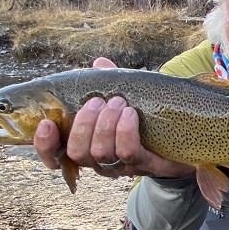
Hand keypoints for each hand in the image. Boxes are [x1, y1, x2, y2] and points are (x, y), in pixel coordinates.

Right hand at [32, 58, 194, 178]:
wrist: (184, 137)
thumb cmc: (145, 117)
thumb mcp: (125, 96)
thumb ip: (109, 82)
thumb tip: (99, 63)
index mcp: (86, 145)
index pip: (54, 155)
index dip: (44, 144)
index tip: (46, 124)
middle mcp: (99, 161)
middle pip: (77, 153)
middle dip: (84, 124)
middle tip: (98, 102)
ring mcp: (121, 166)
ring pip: (100, 153)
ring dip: (106, 125)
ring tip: (119, 103)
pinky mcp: (145, 165)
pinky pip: (127, 152)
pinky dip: (125, 131)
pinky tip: (130, 114)